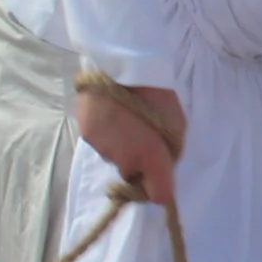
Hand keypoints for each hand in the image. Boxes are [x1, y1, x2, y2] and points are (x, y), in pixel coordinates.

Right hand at [73, 77, 185, 207]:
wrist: (122, 66)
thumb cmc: (158, 93)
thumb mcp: (176, 125)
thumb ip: (170, 151)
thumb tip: (164, 165)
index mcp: (152, 158)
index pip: (159, 195)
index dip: (160, 188)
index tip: (160, 179)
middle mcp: (125, 160)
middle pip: (132, 173)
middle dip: (138, 161)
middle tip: (142, 136)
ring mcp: (102, 148)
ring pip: (113, 156)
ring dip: (120, 145)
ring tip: (124, 119)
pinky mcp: (85, 134)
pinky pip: (99, 141)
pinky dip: (105, 132)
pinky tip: (109, 113)